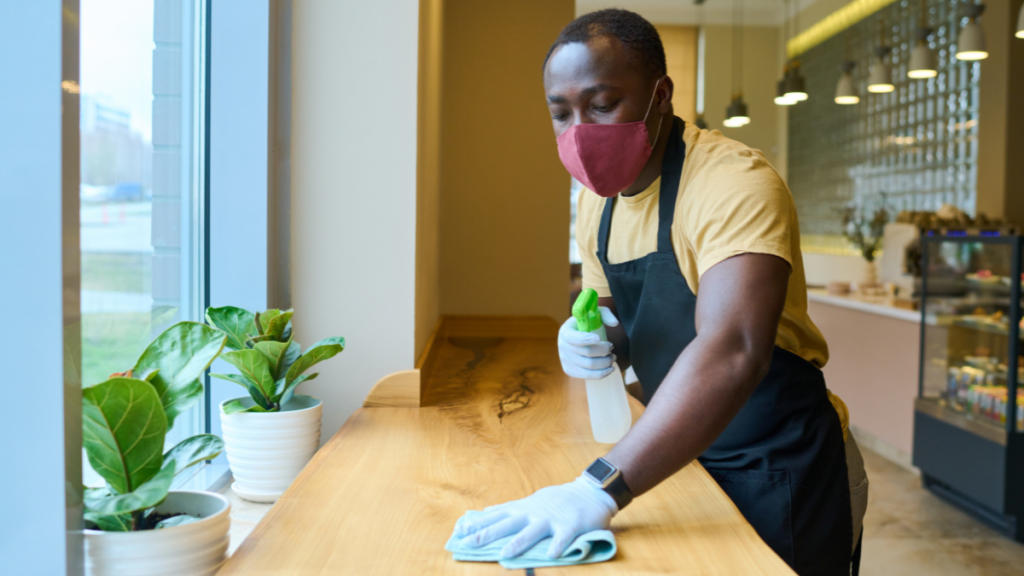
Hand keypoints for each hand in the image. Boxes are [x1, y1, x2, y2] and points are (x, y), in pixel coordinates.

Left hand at [453, 477, 617, 558]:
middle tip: (469, 543)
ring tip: (505, 555)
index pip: (495, 517)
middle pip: (507, 524)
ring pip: (532, 532)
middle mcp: (533, 513)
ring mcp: (551, 519)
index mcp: (522, 509)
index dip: (477, 524)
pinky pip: (563, 537)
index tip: (458, 531)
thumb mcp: (529, 502)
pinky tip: (552, 554)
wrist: (588, 492)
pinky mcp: (570, 526)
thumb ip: (509, 510)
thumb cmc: (557, 500)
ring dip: (518, 543)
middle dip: (488, 534)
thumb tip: (486, 512)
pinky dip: (557, 546)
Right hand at [558, 307, 619, 378]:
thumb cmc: (587, 323)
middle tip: (612, 347)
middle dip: (604, 351)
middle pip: (586, 353)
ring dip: (605, 363)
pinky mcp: (569, 369)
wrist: (576, 335)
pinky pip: (586, 375)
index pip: (573, 338)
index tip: (599, 338)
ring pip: (588, 367)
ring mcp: (565, 359)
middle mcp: (562, 346)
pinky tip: (608, 369)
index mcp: (565, 331)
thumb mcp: (594, 313)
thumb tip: (615, 324)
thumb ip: (606, 314)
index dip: (585, 339)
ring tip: (612, 358)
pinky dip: (600, 374)